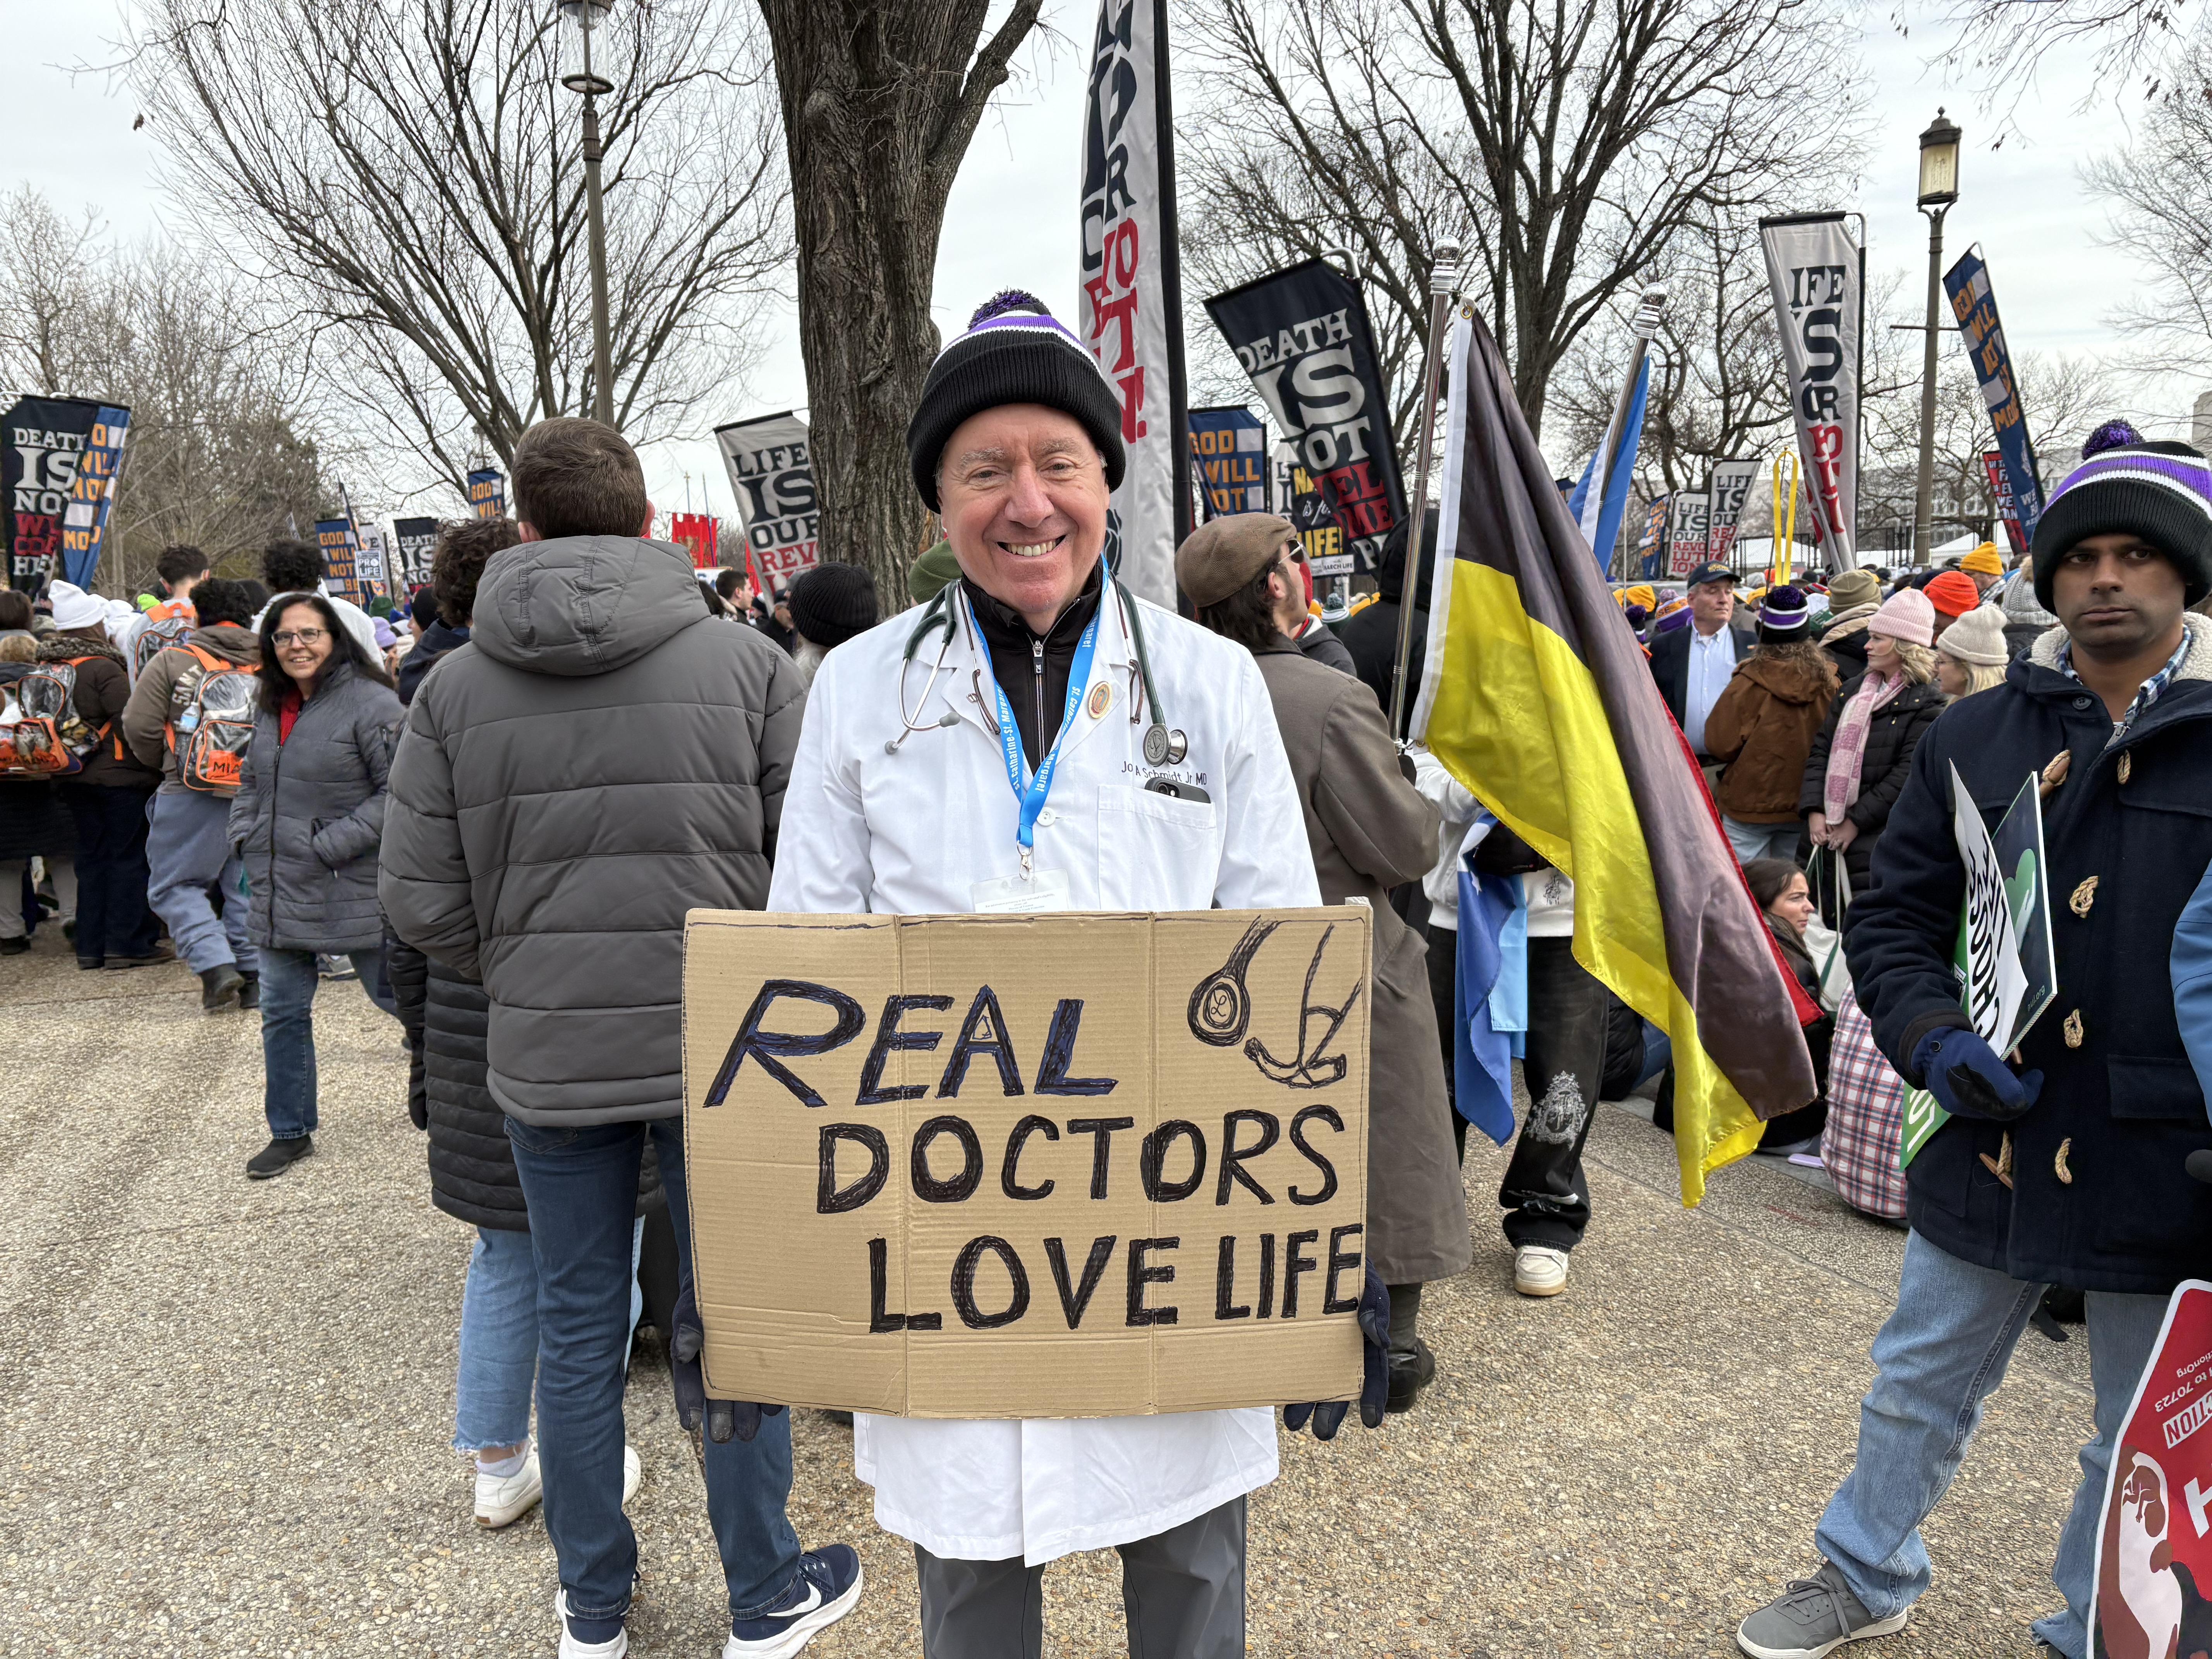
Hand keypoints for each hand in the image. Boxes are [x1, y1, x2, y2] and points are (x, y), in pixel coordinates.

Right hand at [670, 1286, 785, 1443]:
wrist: (743, 1269)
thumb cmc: (710, 1288)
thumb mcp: (696, 1300)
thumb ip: (688, 1322)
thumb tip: (684, 1349)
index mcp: (696, 1349)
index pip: (688, 1378)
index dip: (687, 1401)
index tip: (690, 1424)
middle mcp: (719, 1359)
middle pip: (716, 1392)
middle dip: (720, 1416)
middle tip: (723, 1438)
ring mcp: (745, 1358)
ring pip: (743, 1390)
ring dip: (745, 1412)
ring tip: (748, 1433)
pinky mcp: (770, 1354)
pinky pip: (770, 1378)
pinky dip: (772, 1393)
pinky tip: (774, 1408)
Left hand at [1282, 1266, 1390, 1439]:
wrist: (1319, 1250)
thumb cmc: (1350, 1269)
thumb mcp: (1368, 1282)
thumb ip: (1376, 1306)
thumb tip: (1378, 1338)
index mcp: (1366, 1339)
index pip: (1374, 1373)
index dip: (1373, 1397)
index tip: (1371, 1423)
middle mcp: (1342, 1349)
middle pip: (1341, 1385)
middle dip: (1332, 1411)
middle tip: (1322, 1434)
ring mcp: (1317, 1346)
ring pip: (1313, 1379)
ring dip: (1305, 1403)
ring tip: (1293, 1425)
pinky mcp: (1293, 1340)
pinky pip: (1288, 1362)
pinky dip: (1284, 1380)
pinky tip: (1273, 1395)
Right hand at [1807, 812, 1828, 847]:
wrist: (1814, 812)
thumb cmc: (1822, 816)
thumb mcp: (1828, 822)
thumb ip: (1830, 829)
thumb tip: (1832, 834)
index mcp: (1821, 831)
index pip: (1824, 840)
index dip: (1827, 841)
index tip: (1830, 839)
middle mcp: (1816, 833)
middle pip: (1820, 842)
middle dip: (1824, 843)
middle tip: (1827, 841)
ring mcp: (1812, 832)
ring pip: (1815, 841)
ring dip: (1819, 843)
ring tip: (1823, 842)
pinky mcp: (1810, 831)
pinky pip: (1811, 839)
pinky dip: (1813, 842)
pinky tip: (1815, 844)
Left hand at [1827, 817, 1858, 853]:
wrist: (1853, 821)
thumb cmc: (1846, 821)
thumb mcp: (1837, 823)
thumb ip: (1834, 827)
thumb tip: (1831, 826)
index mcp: (1834, 832)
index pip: (1829, 838)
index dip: (1828, 841)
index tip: (1828, 842)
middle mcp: (1836, 836)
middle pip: (1831, 843)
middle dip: (1830, 846)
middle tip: (1830, 848)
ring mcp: (1842, 839)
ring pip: (1836, 845)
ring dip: (1835, 848)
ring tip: (1835, 850)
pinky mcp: (1847, 841)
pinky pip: (1844, 847)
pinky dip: (1843, 851)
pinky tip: (1842, 853)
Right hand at [1912, 1027, 2041, 1122]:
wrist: (1924, 1042)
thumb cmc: (1953, 1046)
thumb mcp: (1978, 1054)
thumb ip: (1999, 1077)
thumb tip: (2020, 1099)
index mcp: (1970, 1099)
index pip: (2010, 1107)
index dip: (2029, 1093)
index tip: (2037, 1074)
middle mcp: (1963, 1108)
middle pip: (2001, 1109)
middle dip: (2019, 1093)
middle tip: (2026, 1074)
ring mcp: (1954, 1105)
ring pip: (1990, 1106)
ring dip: (2005, 1092)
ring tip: (2010, 1074)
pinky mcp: (1949, 1100)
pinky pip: (1978, 1102)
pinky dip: (1992, 1091)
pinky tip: (1991, 1078)